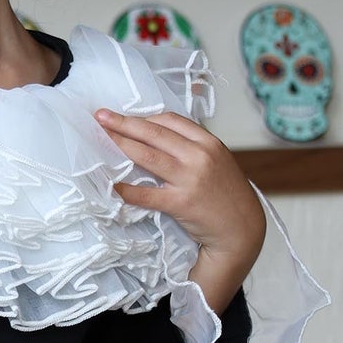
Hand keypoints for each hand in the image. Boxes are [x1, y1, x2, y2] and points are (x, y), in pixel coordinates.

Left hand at [95, 107, 265, 262]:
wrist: (241, 227)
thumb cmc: (226, 195)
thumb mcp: (216, 161)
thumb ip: (191, 148)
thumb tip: (156, 137)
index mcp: (208, 142)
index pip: (170, 120)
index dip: (143, 116)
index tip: (123, 115)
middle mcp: (199, 156)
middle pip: (154, 133)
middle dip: (124, 123)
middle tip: (101, 117)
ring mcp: (190, 179)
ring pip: (148, 156)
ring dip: (121, 145)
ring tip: (103, 139)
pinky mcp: (181, 203)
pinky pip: (146, 194)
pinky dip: (127, 190)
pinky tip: (113, 186)